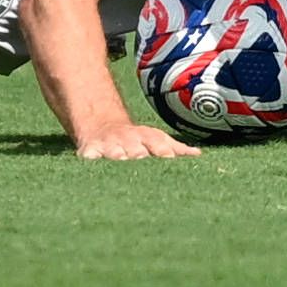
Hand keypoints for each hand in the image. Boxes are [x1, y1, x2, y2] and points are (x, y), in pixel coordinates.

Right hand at [75, 122, 199, 160]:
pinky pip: (88, 155)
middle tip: (141, 157)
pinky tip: (90, 160)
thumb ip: (176, 148)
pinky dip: (90, 157)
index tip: (167, 157)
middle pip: (134, 148)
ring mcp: (109, 145)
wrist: (102, 127)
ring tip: (118, 157)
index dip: (162, 150)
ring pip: (113, 151)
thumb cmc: (136, 140)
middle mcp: (128, 141)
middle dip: (137, 153)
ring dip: (116, 154)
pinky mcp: (89, 151)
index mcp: (146, 138)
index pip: (157, 144)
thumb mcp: (155, 139)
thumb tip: (198, 154)